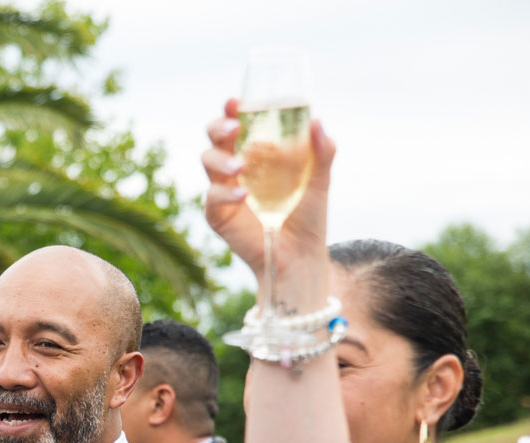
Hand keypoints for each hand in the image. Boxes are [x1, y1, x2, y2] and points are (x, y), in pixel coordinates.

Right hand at [202, 97, 334, 291]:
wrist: (300, 255)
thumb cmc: (307, 216)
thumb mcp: (320, 180)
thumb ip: (321, 152)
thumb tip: (318, 121)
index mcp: (256, 153)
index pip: (237, 125)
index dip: (232, 111)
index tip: (236, 101)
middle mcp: (235, 167)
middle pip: (214, 138)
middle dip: (218, 127)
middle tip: (234, 128)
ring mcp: (223, 190)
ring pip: (208, 161)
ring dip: (221, 158)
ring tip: (240, 166)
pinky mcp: (218, 214)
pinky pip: (212, 197)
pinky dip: (225, 192)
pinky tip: (242, 194)